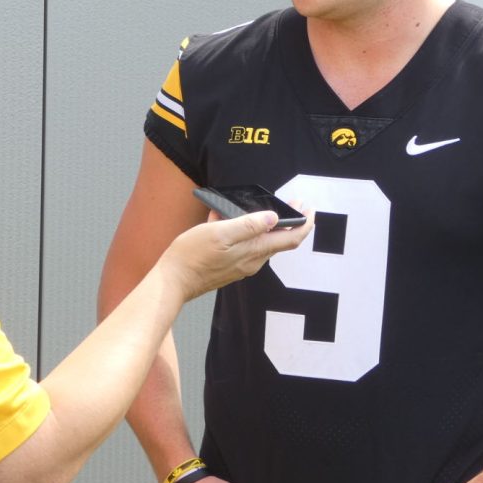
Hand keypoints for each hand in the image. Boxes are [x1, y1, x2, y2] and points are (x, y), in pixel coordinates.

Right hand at [160, 209, 312, 300]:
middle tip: (291, 202)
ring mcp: (242, 265)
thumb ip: (248, 225)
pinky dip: (244, 231)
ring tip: (257, 206)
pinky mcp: (231, 267)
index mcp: (254, 251)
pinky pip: (245, 246)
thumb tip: (272, 218)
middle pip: (280, 240)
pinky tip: (225, 218)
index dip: (305, 223)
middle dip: (290, 221)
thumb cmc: (193, 255)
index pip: (291, 238)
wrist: (174, 280)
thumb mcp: (219, 233)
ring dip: (266, 225)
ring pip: (263, 242)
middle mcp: (253, 261)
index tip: (309, 208)